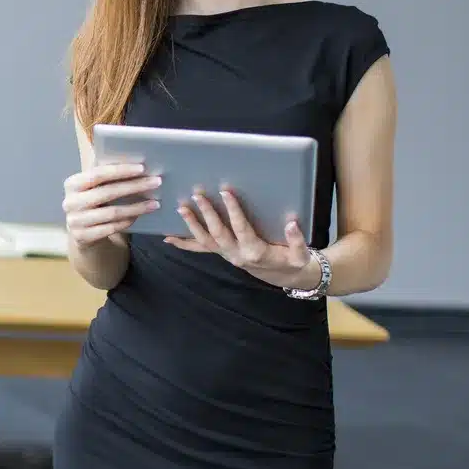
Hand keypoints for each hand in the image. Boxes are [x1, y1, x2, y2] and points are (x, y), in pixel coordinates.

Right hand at [63, 163, 161, 249]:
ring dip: (136, 207)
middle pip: (107, 192)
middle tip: (156, 182)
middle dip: (134, 186)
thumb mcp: (93, 188)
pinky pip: (111, 228)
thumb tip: (133, 160)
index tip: (142, 168)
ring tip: (154, 203)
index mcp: (72, 184)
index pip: (98, 174)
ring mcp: (75, 221)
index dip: (120, 171)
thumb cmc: (92, 203)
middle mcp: (70, 202)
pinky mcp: (82, 237)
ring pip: (112, 213)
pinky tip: (139, 216)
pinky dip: (127, 221)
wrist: (80, 232)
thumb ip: (105, 174)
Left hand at [164, 189, 314, 289]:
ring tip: (181, 208)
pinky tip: (167, 238)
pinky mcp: (221, 253)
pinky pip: (199, 250)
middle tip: (198, 195)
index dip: (234, 211)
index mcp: (255, 251)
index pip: (241, 228)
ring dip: (191, 225)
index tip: (226, 192)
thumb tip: (291, 224)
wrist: (282, 276)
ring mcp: (226, 254)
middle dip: (207, 214)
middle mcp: (236, 254)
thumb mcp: (300, 255)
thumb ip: (297, 240)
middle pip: (218, 233)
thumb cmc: (291, 261)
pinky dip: (183, 244)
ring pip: (204, 241)